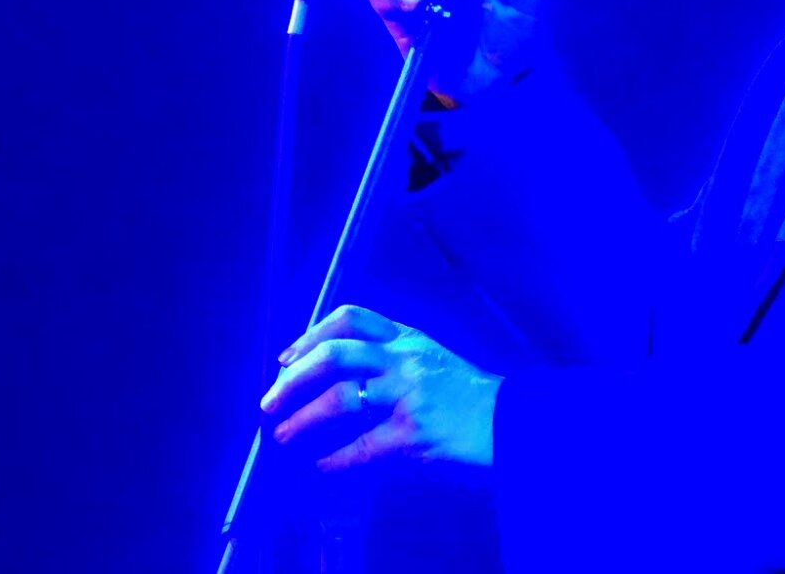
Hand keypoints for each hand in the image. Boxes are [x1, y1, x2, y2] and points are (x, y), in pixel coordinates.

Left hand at [262, 304, 501, 471]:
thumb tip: (332, 380)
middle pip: (335, 354)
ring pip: (339, 398)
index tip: (285, 359)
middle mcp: (405, 358)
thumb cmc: (470, 397)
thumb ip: (391, 361)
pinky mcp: (414, 433)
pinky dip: (333, 460)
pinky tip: (320, 467)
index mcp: (408, 337)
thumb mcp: (432, 361)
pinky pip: (359, 447)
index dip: (310, 335)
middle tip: (270, 403)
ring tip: (283, 436)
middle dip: (293, 380)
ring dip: (302, 420)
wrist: (514, 424)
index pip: (351, 317)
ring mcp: (410, 394)